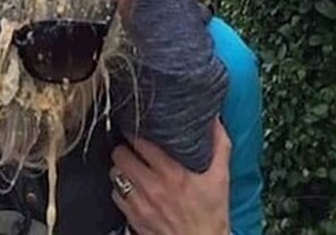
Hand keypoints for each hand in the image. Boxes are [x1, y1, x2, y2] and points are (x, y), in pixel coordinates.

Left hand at [110, 119, 230, 234]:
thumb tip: (214, 119)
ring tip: (130, 164)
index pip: (140, 141)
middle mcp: (153, 188)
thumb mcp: (220, 177)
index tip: (140, 128)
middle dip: (126, 147)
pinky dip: (121, 188)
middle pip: (121, 154)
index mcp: (173, 173)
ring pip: (115, 172)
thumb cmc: (211, 213)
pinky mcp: (133, 217)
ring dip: (121, 167)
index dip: (137, 131)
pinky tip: (132, 185)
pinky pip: (115, 194)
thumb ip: (218, 145)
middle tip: (132, 146)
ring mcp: (140, 204)